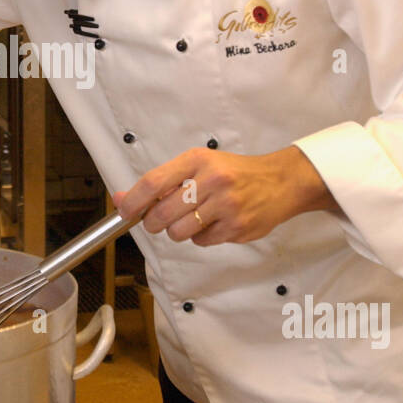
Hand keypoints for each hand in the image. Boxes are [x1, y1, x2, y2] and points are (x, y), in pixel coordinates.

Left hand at [112, 146, 336, 247]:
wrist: (280, 181)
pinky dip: (201, 237)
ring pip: (179, 232)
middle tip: (159, 220)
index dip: (133, 200)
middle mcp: (212, 180)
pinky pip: (201, 241)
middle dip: (154, 222)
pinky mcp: (237, 227)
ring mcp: (226, 205)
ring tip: (194, 218)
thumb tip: (122, 199)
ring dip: (178, 231)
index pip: (154, 182)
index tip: (123, 211)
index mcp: (198, 160)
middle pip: (162, 213)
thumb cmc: (235, 173)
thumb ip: (163, 182)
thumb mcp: (199, 165)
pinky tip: (215, 223)